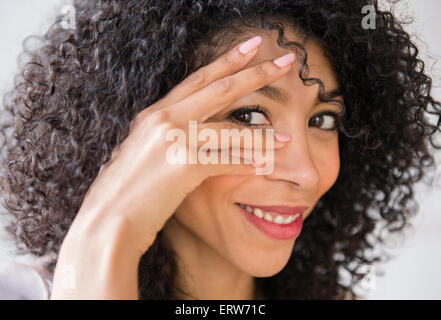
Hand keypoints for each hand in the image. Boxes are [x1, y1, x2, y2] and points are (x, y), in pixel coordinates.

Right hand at [51, 36, 294, 297]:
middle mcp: (163, 119)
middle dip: (257, 72)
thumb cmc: (127, 192)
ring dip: (262, 135)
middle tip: (286, 59)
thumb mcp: (144, 154)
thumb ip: (165, 138)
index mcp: (154, 114)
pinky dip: (248, 163)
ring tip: (287, 137)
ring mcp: (172, 139)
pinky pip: (227, 160)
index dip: (227, 61)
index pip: (198, 79)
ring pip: (230, 129)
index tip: (252, 47)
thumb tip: (190, 133)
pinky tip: (266, 166)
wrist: (106, 222)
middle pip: (221, 88)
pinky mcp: (182, 165)